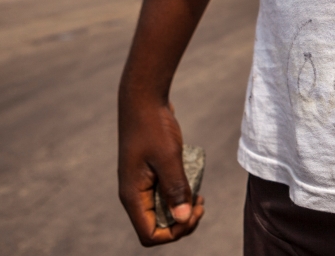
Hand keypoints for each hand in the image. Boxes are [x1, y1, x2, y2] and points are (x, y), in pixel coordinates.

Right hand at [118, 101, 204, 244]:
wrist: (143, 100)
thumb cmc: (153, 126)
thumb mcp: (168, 157)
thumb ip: (175, 189)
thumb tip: (183, 219)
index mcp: (133, 195)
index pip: (150, 234)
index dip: (174, 233)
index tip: (194, 211)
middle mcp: (134, 194)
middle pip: (157, 226)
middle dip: (182, 223)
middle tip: (201, 204)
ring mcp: (141, 184)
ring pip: (162, 212)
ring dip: (182, 210)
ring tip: (200, 197)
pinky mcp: (149, 174)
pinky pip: (164, 196)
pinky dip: (179, 196)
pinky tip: (194, 186)